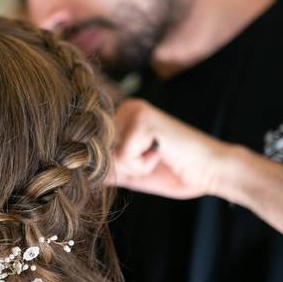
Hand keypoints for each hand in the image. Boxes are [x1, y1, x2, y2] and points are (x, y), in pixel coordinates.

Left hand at [107, 99, 239, 198]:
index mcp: (121, 117)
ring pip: (109, 156)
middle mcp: (125, 108)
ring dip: (134, 167)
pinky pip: (124, 156)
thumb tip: (70, 173)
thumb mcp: (130, 171)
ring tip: (158, 156)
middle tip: (154, 160)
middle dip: (124, 168)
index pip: (95, 152)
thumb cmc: (174, 172)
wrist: (212, 172)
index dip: (114, 168)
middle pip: (98, 155)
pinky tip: (163, 153)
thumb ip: (104, 167)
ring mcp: (135, 110)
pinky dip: (143, 164)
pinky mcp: (144, 119)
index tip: (145, 162)